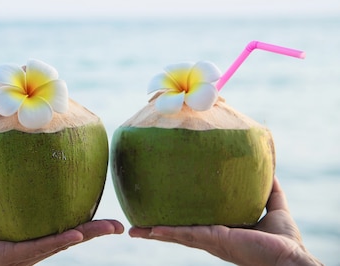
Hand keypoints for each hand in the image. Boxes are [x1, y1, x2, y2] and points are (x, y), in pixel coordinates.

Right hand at [129, 177, 321, 265]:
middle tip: (136, 225)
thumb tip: (266, 166)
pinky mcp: (213, 240)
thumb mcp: (272, 206)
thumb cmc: (284, 240)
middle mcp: (210, 238)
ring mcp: (209, 240)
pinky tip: (150, 230)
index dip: (175, 220)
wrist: (290, 258)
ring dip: (154, 232)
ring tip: (133, 229)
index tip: (160, 212)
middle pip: (177, 232)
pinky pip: (185, 235)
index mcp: (220, 231)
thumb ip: (268, 188)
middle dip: (156, 229)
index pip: (192, 224)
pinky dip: (167, 232)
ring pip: (175, 235)